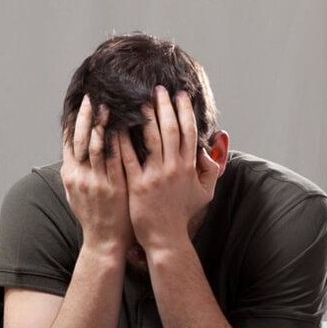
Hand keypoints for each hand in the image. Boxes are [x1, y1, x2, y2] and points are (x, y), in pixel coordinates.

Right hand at [61, 94, 132, 256]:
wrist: (104, 241)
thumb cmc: (92, 217)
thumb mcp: (74, 194)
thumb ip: (74, 172)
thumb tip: (71, 153)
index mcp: (70, 175)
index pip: (68, 141)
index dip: (72, 121)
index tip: (78, 104)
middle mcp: (80, 176)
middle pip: (80, 138)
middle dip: (85, 116)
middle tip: (92, 97)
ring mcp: (97, 181)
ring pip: (97, 144)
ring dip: (103, 123)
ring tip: (109, 104)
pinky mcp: (115, 185)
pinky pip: (117, 157)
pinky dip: (120, 140)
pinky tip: (127, 126)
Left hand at [118, 86, 220, 251]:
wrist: (165, 239)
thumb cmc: (181, 215)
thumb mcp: (204, 193)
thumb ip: (210, 170)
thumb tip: (210, 149)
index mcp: (188, 167)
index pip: (188, 132)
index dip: (184, 111)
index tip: (179, 94)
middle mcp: (173, 168)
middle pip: (171, 130)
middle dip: (165, 107)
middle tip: (158, 88)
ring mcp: (154, 176)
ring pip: (151, 139)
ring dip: (145, 117)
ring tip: (138, 100)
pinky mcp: (137, 185)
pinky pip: (128, 158)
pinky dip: (122, 141)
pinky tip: (115, 126)